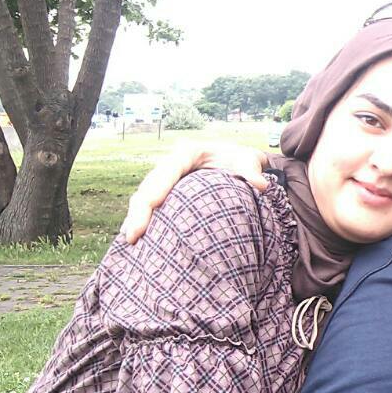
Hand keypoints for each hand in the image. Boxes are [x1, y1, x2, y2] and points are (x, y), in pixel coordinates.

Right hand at [119, 141, 269, 242]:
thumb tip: (261, 185)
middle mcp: (172, 164)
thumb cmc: (243, 160)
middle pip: (150, 185)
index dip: (158, 187)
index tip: (152, 206)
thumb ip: (252, 171)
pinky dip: (143, 220)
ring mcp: (167, 179)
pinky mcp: (167, 193)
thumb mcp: (249, 160)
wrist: (238, 162)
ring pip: (144, 196)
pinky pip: (150, 205)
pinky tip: (135, 240)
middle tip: (132, 235)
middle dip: (140, 209)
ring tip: (129, 240)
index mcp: (189, 152)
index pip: (169, 168)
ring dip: (136, 218)